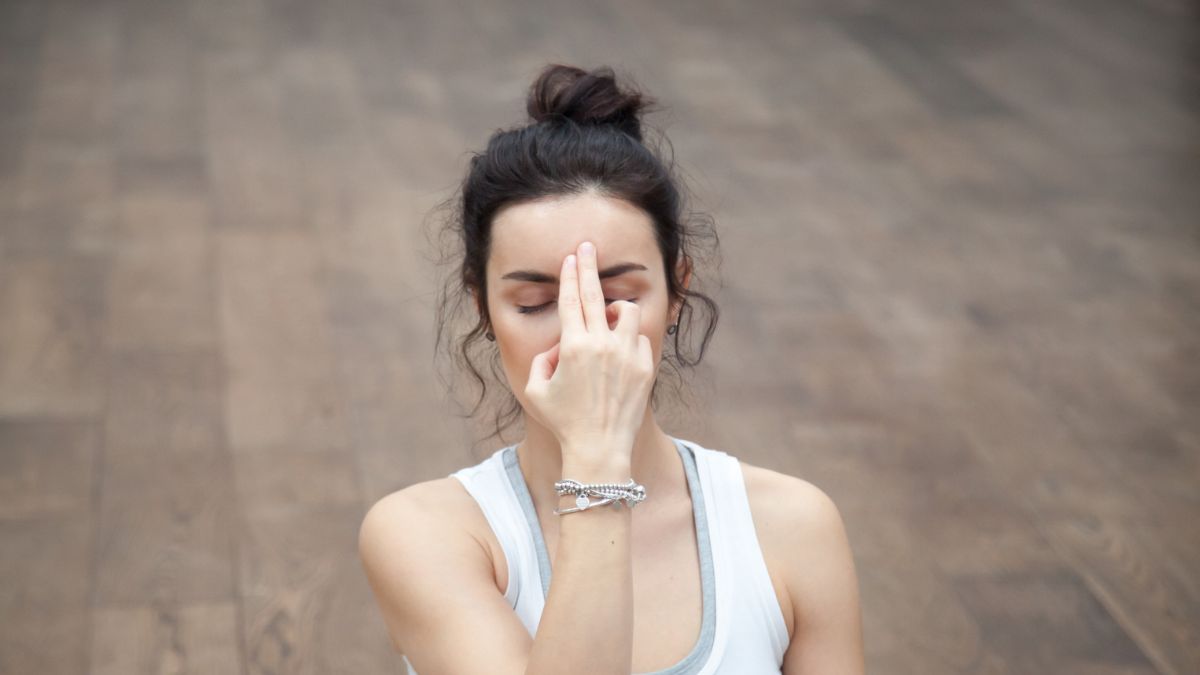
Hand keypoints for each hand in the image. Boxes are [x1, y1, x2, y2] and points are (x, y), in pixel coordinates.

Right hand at [523, 241, 654, 471]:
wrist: (600, 448)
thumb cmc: (563, 421)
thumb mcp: (536, 390)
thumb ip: (543, 359)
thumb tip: (559, 345)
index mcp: (573, 346)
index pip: (570, 299)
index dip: (570, 275)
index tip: (572, 257)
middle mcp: (602, 344)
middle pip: (595, 293)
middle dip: (589, 266)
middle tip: (588, 246)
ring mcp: (626, 354)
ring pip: (627, 312)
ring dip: (616, 311)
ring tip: (608, 321)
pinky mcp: (645, 366)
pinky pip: (638, 339)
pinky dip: (629, 342)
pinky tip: (619, 359)